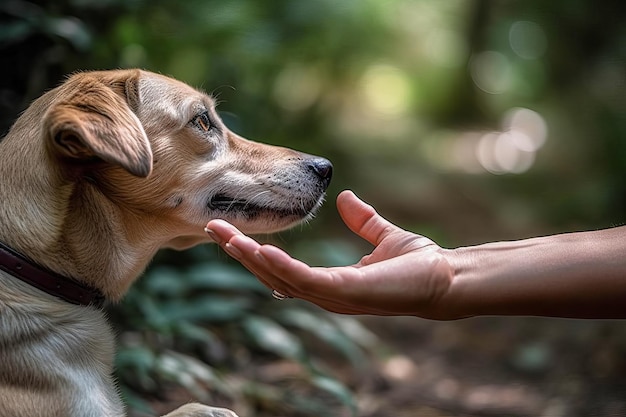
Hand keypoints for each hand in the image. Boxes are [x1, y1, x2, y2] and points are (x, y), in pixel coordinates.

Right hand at [206, 190, 456, 318]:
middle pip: (272, 275)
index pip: (283, 269)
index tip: (233, 229)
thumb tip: (344, 198)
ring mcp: (334, 296)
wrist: (448, 279)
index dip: (257, 251)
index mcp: (329, 282)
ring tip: (225, 234)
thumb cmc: (419, 265)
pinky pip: (304, 281)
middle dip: (241, 252)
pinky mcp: (346, 292)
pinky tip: (261, 248)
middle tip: (212, 227)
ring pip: (280, 279)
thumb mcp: (383, 236)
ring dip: (250, 257)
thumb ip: (362, 220)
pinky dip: (280, 266)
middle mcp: (325, 293)